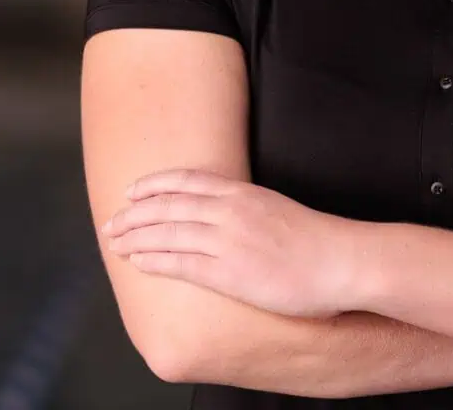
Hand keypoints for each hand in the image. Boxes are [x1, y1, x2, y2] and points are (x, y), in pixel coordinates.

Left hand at [102, 169, 360, 317]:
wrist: (340, 260)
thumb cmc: (315, 240)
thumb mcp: (277, 209)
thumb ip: (248, 209)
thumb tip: (227, 216)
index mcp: (244, 193)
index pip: (188, 180)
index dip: (155, 184)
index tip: (133, 190)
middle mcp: (232, 211)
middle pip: (169, 204)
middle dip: (135, 212)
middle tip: (112, 221)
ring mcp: (229, 241)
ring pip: (168, 232)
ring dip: (136, 236)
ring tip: (115, 242)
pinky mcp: (230, 272)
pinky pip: (181, 263)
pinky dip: (154, 260)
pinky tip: (137, 261)